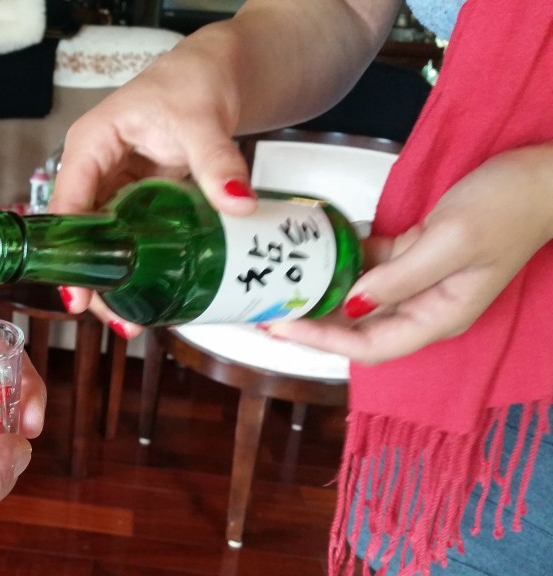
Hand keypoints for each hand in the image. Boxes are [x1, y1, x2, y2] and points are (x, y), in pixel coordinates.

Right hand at [43, 2, 400, 337]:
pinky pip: (130, 238)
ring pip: (103, 242)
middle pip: (79, 234)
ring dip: (114, 280)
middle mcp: (96, 168)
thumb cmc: (195, 81)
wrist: (220, 73)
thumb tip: (237, 201)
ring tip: (133, 319)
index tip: (79, 295)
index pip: (66, 206)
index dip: (69, 254)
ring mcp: (116, 185)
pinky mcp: (139, 198)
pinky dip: (137, 266)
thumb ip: (217, 161)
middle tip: (118, 318)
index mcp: (91, 145)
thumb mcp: (202, 120)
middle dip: (94, 279)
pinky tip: (150, 293)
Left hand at [267, 144, 552, 363]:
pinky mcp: (415, 252)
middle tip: (262, 310)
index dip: (322, 341)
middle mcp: (424, 306)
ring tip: (276, 283)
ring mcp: (418, 280)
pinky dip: (340, 258)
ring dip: (319, 291)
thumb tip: (353, 304)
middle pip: (357, 328)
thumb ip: (400, 277)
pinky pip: (368, 263)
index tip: (279, 325)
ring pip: (357, 296)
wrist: (544, 172)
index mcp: (438, 317)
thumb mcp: (450, 241)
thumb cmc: (507, 206)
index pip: (369, 346)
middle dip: (311, 322)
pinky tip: (309, 249)